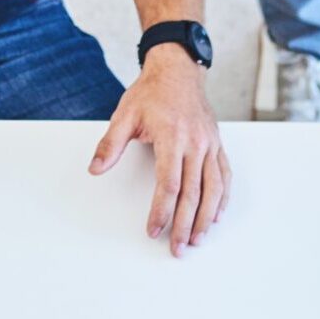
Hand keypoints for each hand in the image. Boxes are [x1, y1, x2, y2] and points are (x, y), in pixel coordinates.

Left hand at [89, 50, 229, 256]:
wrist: (177, 70)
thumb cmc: (150, 93)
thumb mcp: (124, 115)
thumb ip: (111, 144)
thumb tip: (95, 169)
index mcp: (171, 136)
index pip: (169, 183)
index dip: (161, 210)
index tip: (153, 229)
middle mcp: (194, 142)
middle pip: (193, 192)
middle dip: (184, 223)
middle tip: (178, 248)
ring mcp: (209, 144)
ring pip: (213, 188)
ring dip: (206, 217)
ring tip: (197, 239)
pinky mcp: (217, 144)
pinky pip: (224, 175)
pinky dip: (222, 198)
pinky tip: (215, 215)